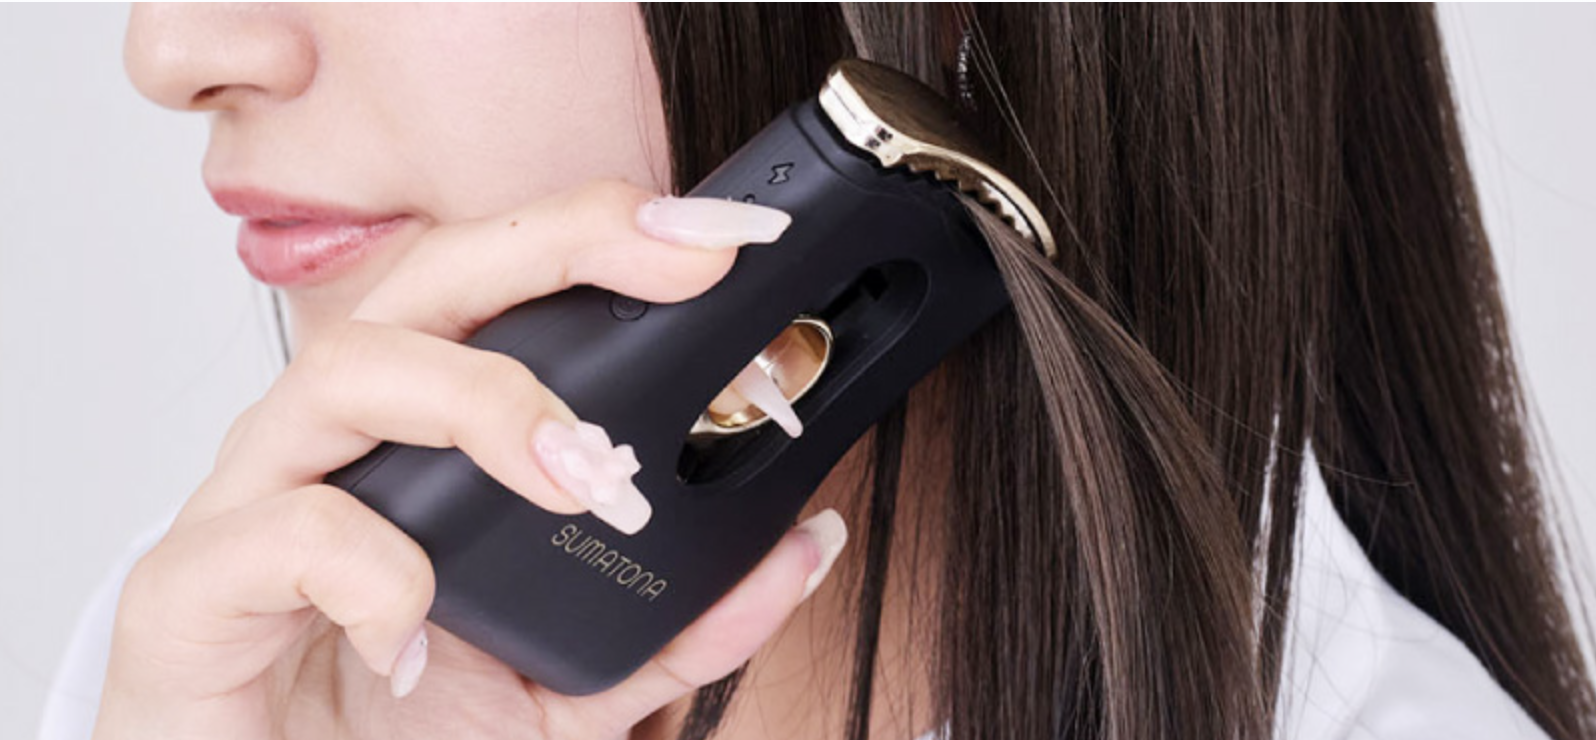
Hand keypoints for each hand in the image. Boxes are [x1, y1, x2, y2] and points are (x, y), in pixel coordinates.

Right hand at [92, 181, 848, 739]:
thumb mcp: (575, 682)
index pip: (503, 290)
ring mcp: (254, 504)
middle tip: (680, 269)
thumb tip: (806, 545)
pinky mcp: (190, 594)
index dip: (603, 237)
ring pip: (348, 369)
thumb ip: (685, 622)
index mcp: (418, 439)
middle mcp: (338, 443)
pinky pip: (282, 535)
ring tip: (583, 480)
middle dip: (557, 246)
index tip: (720, 241)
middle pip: (428, 279)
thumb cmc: (398, 732)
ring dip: (484, 403)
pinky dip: (373, 572)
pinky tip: (423, 641)